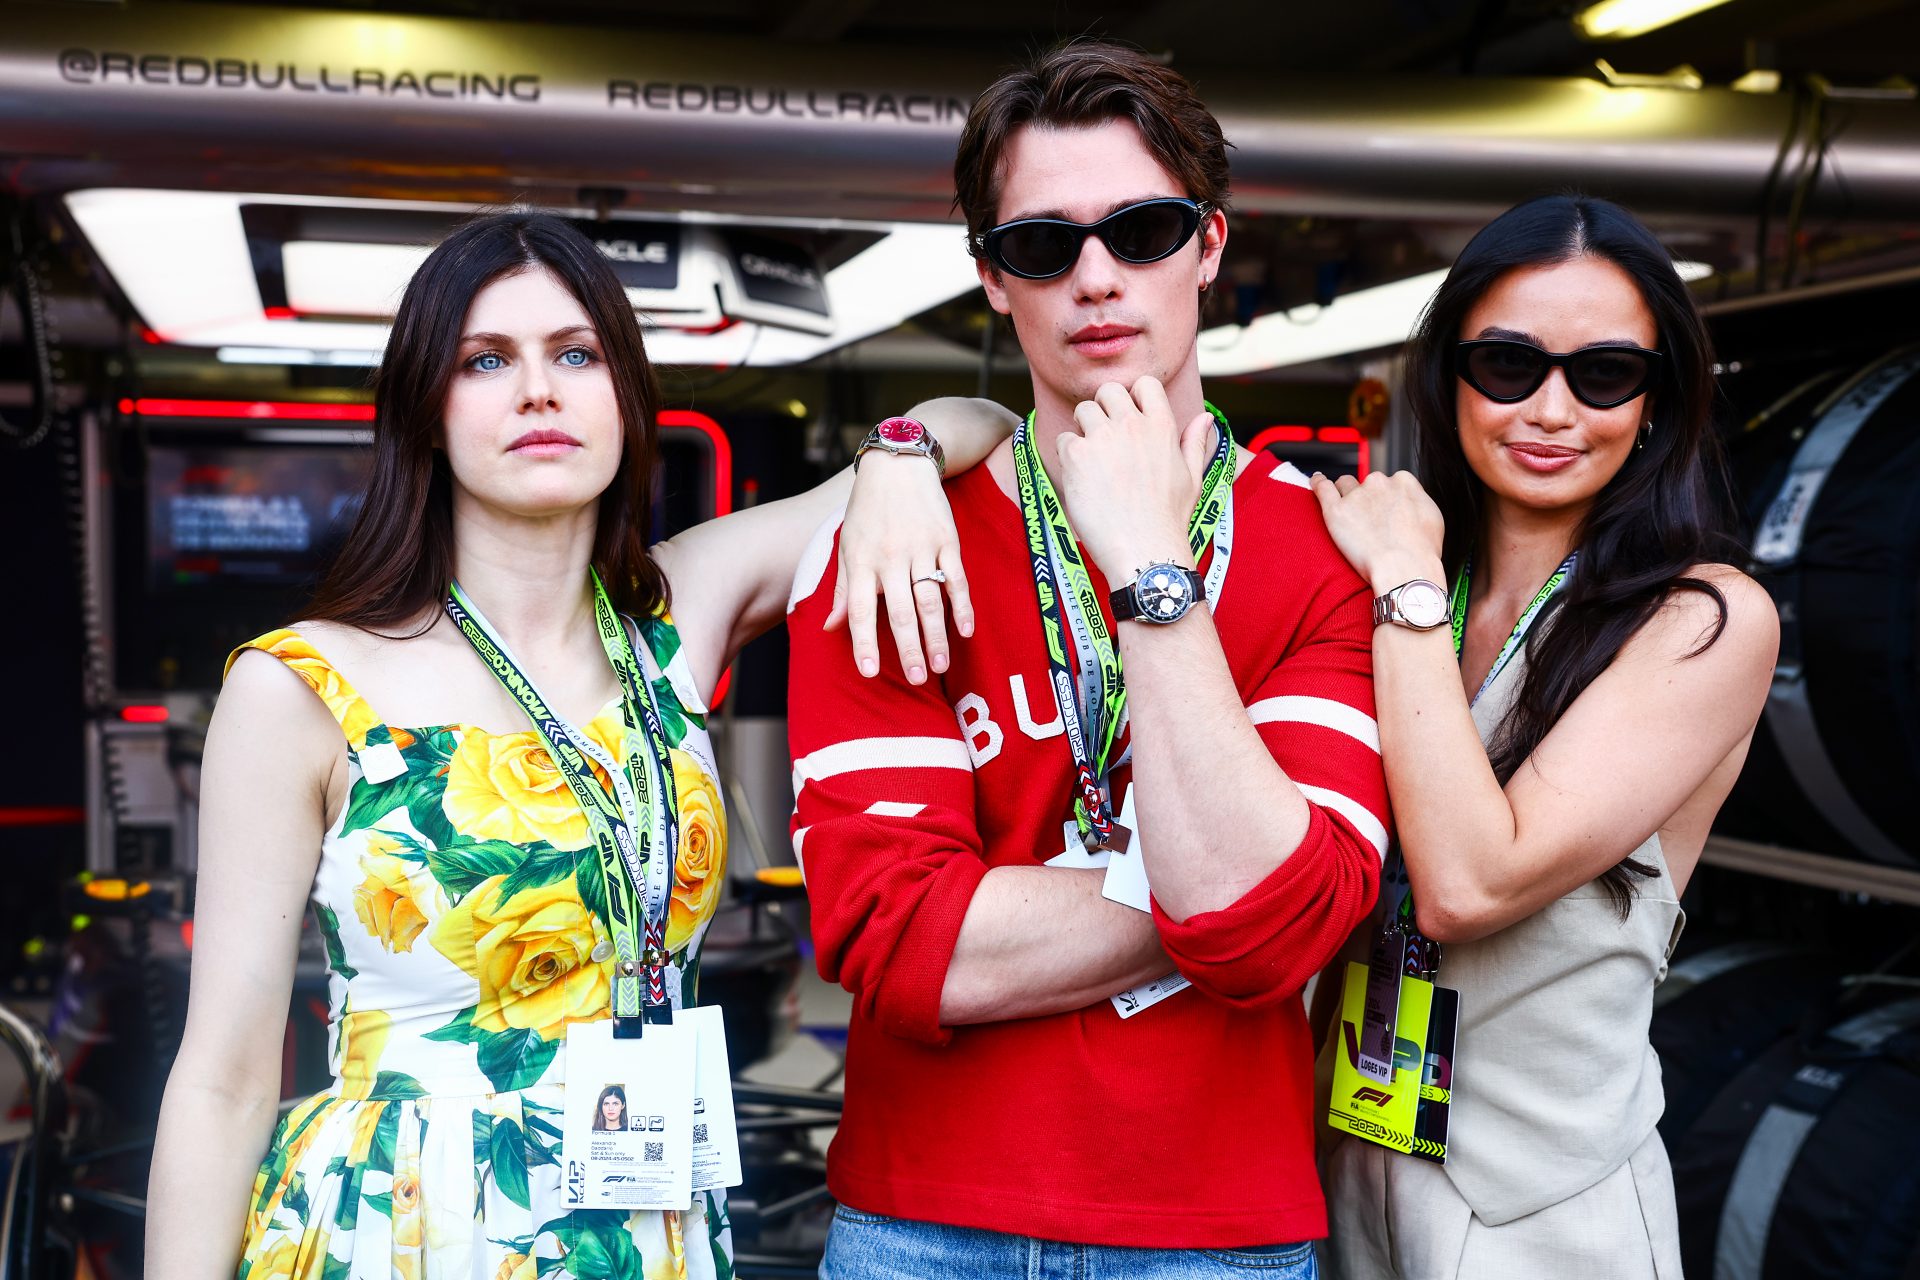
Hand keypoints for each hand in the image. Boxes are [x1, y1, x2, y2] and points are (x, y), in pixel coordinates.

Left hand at [828, 450, 972, 683]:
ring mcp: (921, 548)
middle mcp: (890, 557)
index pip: (861, 609)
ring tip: (940, 666)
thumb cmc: (868, 509)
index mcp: (861, 560)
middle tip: (915, 679)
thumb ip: (843, 589)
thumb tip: (830, 628)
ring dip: (936, 635)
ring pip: (929, 599)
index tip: (868, 672)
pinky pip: (956, 578)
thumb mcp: (847, 544)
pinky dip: (962, 605)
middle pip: (900, 611)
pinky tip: (965, 630)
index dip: (864, 642)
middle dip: (908, 648)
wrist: (899, 463)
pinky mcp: (947, 540)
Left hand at [1053, 376, 1215, 580]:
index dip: (1133, 396)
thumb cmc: (1169, 520)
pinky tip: (1082, 479)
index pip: (1144, 383)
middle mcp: (1132, 425)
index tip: (1128, 418)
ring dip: (1083, 429)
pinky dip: (1068, 455)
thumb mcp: (1192, 478)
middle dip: (1103, 408)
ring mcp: (1103, 438)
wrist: (1144, 550)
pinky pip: (1064, 438)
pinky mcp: (1077, 455)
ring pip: (1083, 410)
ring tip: (1092, 460)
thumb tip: (1205, 417)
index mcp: (1162, 426)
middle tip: (1105, 438)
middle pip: (1108, 390)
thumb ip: (1194, 442)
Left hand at [1308, 470, 1446, 591]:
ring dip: (1346, 495)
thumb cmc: (1421, 551)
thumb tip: (1408, 502)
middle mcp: (1379, 482)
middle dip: (1368, 499)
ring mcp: (1356, 495)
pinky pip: (1322, 488)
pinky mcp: (1336, 510)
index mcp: (1404, 481)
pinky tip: (1316, 481)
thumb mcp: (1433, 519)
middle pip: (1368, 484)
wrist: (1405, 568)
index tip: (1387, 514)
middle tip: (1371, 524)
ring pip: (1345, 485)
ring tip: (1347, 513)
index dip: (1388, 500)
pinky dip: (1318, 483)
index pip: (1391, 483)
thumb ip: (1417, 503)